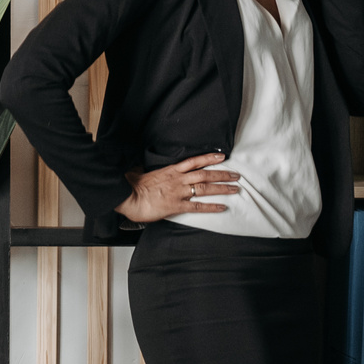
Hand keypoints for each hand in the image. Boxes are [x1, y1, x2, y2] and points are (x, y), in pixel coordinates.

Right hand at [116, 153, 239, 223]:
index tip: (221, 156)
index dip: (209, 158)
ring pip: (205, 188)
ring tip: (235, 189)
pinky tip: (222, 207)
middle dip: (222, 174)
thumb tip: (140, 169)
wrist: (127, 197)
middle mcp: (177, 180)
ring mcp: (178, 192)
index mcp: (170, 171)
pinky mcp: (176, 206)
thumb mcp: (139, 172)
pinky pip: (197, 206)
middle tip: (236, 175)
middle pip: (205, 174)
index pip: (194, 161)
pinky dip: (211, 207)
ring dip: (222, 188)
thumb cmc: (130, 186)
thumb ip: (145, 170)